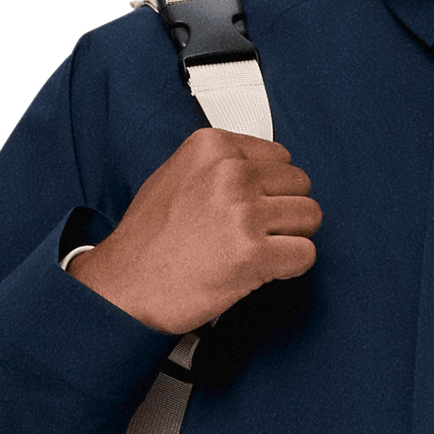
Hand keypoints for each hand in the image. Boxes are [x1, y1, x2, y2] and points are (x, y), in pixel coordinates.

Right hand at [66, 131, 321, 336]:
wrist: (124, 287)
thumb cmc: (146, 242)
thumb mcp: (176, 176)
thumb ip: (220, 167)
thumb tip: (261, 175)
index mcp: (212, 147)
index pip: (282, 157)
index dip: (273, 188)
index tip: (256, 206)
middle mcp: (230, 173)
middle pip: (301, 184)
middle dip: (286, 211)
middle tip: (260, 233)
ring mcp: (243, 212)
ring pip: (309, 216)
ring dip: (292, 238)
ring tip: (260, 251)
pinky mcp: (252, 253)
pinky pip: (305, 254)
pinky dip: (291, 267)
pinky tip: (265, 270)